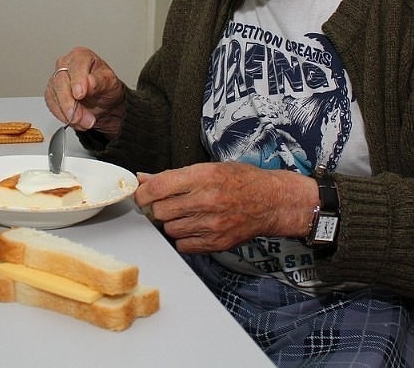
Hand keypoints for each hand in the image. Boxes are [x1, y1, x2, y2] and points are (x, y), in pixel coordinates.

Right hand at [44, 47, 125, 138]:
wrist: (103, 103)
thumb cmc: (106, 88)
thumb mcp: (111, 84)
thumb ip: (100, 81)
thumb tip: (89, 82)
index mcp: (81, 56)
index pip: (76, 66)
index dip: (77, 81)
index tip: (80, 95)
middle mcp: (66, 64)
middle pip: (61, 82)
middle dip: (70, 103)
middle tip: (79, 117)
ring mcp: (56, 79)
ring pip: (54, 95)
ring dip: (68, 113)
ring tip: (84, 122)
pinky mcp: (51, 93)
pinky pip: (52, 105)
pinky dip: (62, 116)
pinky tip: (75, 121)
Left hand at [135, 163, 316, 252]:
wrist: (271, 202)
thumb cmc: (241, 180)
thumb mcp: (208, 168)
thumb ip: (173, 176)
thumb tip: (143, 179)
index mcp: (203, 177)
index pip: (157, 188)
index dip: (142, 193)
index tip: (142, 195)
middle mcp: (206, 201)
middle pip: (160, 211)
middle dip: (158, 208)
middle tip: (168, 203)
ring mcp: (211, 225)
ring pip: (169, 229)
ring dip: (171, 223)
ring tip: (186, 213)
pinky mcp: (216, 243)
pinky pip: (183, 245)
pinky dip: (183, 238)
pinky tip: (194, 226)